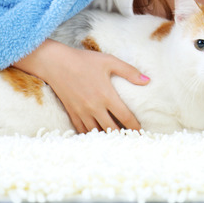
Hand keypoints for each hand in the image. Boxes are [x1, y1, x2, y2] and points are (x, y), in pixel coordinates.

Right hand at [14, 39, 149, 132]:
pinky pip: (83, 130)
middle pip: (112, 129)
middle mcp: (94, 107)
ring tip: (117, 142)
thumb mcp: (109, 61)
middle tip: (132, 140)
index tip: (142, 133)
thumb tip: (148, 81)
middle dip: (123, 136)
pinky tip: (98, 138)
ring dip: (107, 138)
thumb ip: (129, 71)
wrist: (55, 63)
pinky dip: (91, 135)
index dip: (135, 127)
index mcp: (106, 95)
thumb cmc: (84, 60)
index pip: (125, 117)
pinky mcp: (72, 113)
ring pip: (97, 132)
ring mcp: (82, 112)